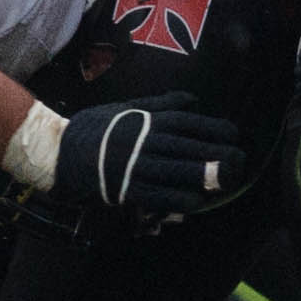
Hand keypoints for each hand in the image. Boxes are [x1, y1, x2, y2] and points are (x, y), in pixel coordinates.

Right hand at [60, 98, 249, 218]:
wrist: (61, 151)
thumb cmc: (97, 126)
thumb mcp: (127, 107)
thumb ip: (161, 103)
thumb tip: (193, 99)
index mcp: (146, 119)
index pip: (188, 122)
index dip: (213, 128)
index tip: (234, 133)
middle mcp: (145, 141)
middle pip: (187, 147)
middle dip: (216, 152)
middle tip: (240, 158)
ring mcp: (136, 165)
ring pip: (177, 170)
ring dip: (204, 175)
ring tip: (226, 179)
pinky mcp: (128, 189)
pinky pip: (159, 195)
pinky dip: (180, 198)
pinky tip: (198, 201)